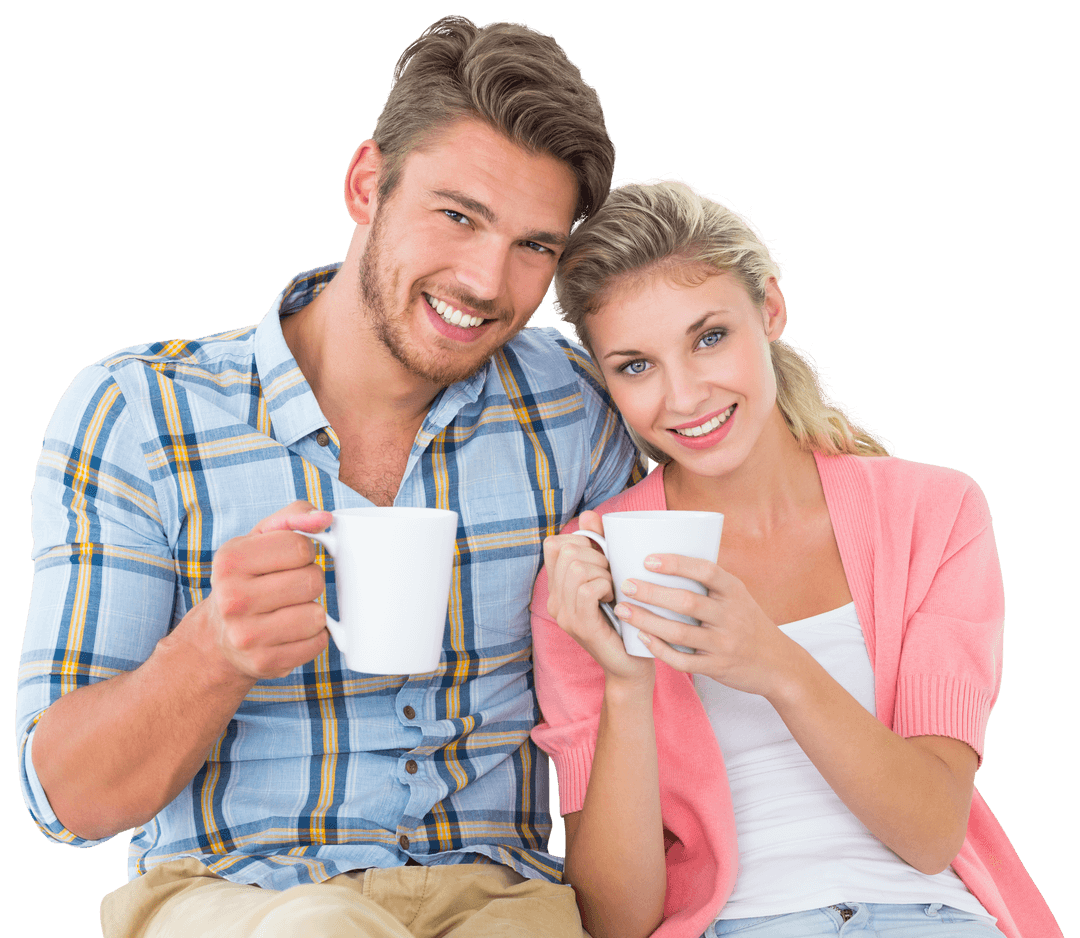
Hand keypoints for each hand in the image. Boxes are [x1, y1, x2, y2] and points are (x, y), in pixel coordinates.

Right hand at [192, 501, 334, 680]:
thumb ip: (293, 517)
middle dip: (310, 580)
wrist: (219, 637)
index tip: (289, 561)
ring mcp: (247, 635)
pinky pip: (318, 643)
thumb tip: (324, 518)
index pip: (300, 546)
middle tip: (290, 587)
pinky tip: (291, 633)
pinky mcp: (265, 662)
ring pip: (317, 614)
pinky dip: (313, 636)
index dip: (304, 552)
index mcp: (229, 560)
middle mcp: (232, 599)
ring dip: (313, 610)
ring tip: (290, 610)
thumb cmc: (248, 579)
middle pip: (312, 580)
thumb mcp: (260, 540)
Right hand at [542, 511, 653, 687]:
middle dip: (597, 555)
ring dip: (603, 571)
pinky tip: (614, 599)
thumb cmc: (627, 618)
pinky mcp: (580, 626)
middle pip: (567, 550)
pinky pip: (587, 588)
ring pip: (576, 567)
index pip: (555, 544)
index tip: (603, 560)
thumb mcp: (613, 577)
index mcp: (558, 587)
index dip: (582, 542)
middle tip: (613, 577)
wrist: (632, 666)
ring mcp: (564, 614)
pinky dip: (606, 586)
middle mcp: (554, 600)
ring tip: (613, 589)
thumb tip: (590, 514)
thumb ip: (601, 546)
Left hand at [614, 553, 797, 697]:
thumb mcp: (738, 597)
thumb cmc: (747, 623)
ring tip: (623, 610)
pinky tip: (641, 639)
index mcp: (734, 591)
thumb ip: (710, 582)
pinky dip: (660, 650)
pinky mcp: (717, 667)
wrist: (779, 664)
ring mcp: (724, 643)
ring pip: (679, 633)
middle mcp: (731, 616)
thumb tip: (666, 558)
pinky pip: (683, 661)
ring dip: (647, 621)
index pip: (706, 570)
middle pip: (687, 602)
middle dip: (652, 593)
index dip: (676, 563)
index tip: (647, 559)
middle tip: (626, 585)